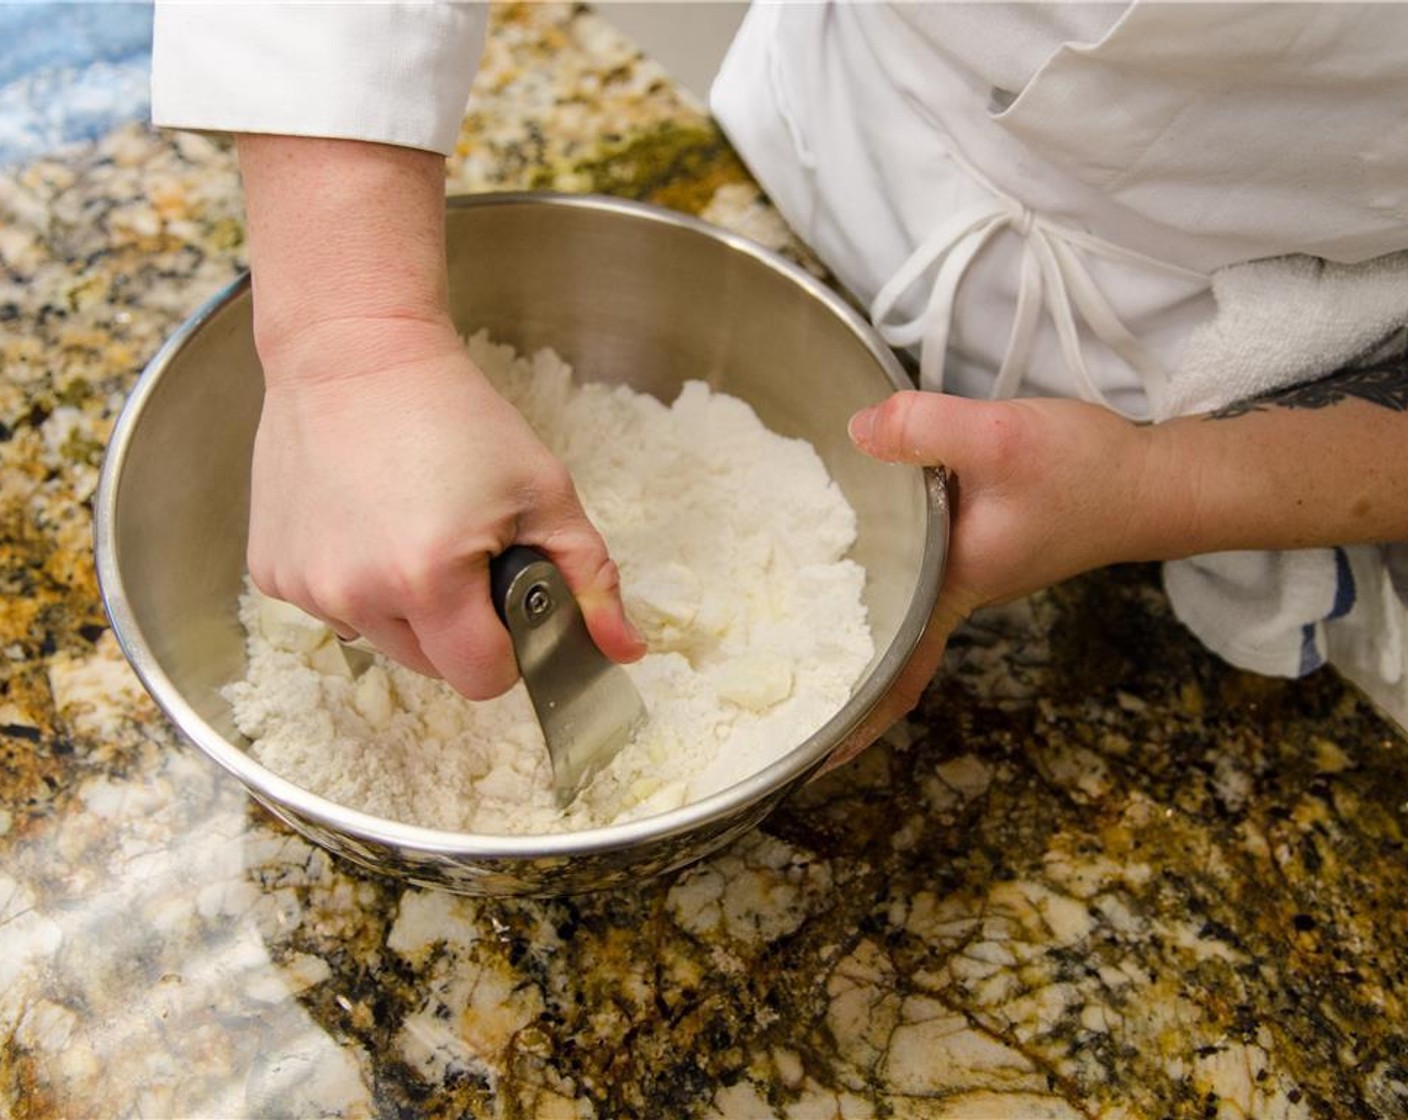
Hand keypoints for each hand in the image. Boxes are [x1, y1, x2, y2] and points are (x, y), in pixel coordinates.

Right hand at [247, 316, 645, 699]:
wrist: (354, 354)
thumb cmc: (457, 416)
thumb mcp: (545, 492)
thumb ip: (592, 580)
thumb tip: (625, 651)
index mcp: (429, 580)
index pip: (483, 680)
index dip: (509, 648)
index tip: (508, 598)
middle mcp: (356, 595)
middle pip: (432, 668)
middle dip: (460, 629)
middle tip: (462, 551)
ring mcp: (306, 588)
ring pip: (382, 644)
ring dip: (407, 610)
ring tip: (412, 532)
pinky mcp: (271, 572)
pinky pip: (335, 611)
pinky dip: (358, 586)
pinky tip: (366, 525)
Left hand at [820, 390, 1153, 769]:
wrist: (1158, 483)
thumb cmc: (1088, 474)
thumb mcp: (999, 437)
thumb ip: (924, 429)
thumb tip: (856, 432)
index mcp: (953, 587)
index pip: (898, 677)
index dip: (856, 723)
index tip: (811, 759)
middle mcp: (959, 591)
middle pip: (888, 650)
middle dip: (837, 672)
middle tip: (771, 687)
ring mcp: (974, 574)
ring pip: (902, 607)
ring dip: (858, 618)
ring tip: (791, 615)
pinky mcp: (985, 547)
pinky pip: (923, 569)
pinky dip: (891, 567)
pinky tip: (866, 538)